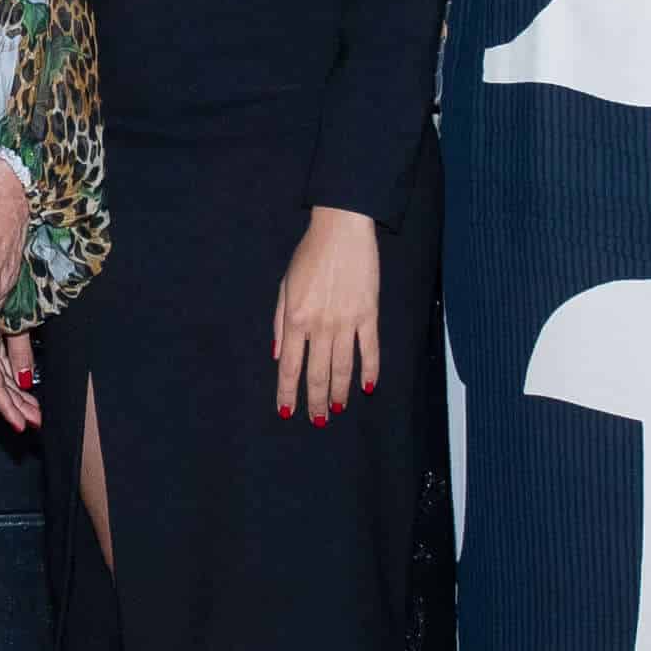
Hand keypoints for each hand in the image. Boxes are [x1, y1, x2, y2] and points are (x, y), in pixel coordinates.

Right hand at [0, 332, 41, 436]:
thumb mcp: (15, 321)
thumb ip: (19, 350)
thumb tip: (23, 379)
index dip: (7, 408)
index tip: (19, 425)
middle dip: (17, 406)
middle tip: (34, 421)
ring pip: (0, 374)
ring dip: (17, 393)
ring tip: (33, 409)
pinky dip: (12, 374)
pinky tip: (22, 384)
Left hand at [273, 206, 381, 420]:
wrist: (341, 230)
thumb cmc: (309, 255)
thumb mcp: (284, 286)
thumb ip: (280, 325)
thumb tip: (280, 357)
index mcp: (296, 319)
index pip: (290, 367)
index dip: (288, 393)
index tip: (287, 413)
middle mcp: (320, 326)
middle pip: (317, 374)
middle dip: (315, 402)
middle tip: (317, 421)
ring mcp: (346, 322)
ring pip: (343, 368)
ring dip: (339, 393)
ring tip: (337, 410)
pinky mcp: (369, 315)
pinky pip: (370, 350)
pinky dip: (370, 371)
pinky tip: (368, 387)